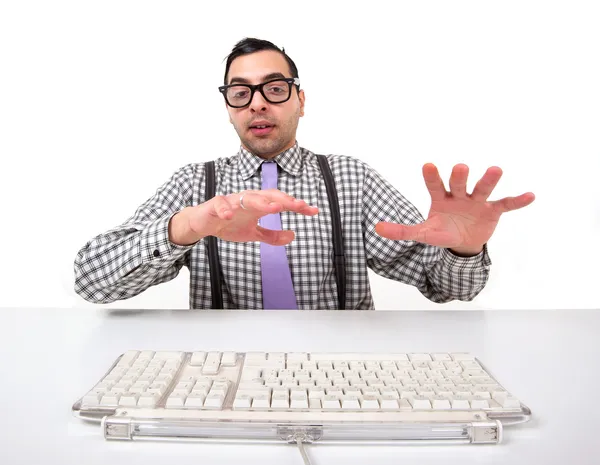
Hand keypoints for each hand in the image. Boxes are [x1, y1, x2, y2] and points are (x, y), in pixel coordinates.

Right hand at [169, 189, 318, 245]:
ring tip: (274, 207)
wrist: (203, 223)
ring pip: (248, 198)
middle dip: (284, 200)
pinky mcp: (215, 206)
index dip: (297, 206)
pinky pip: (220, 205)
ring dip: (261, 201)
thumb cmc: (229, 224)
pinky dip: (225, 208)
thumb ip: (272, 235)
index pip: (281, 202)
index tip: (313, 211)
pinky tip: (230, 214)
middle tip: (299, 205)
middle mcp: (248, 199)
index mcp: (259, 205)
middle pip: (269, 196)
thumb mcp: (253, 233)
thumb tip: (293, 236)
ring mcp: (232, 201)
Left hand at [374, 163, 534, 254]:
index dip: (431, 176)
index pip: (434, 185)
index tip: (428, 165)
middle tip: (460, 167)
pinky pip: (506, 205)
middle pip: (459, 183)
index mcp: (440, 198)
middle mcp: (459, 195)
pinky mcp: (493, 211)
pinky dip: (517, 201)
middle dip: (459, 176)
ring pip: (482, 188)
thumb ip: (402, 231)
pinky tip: (530, 195)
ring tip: (496, 169)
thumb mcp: (423, 233)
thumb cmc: (441, 231)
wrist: (462, 242)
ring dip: (488, 180)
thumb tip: (376, 228)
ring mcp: (477, 201)